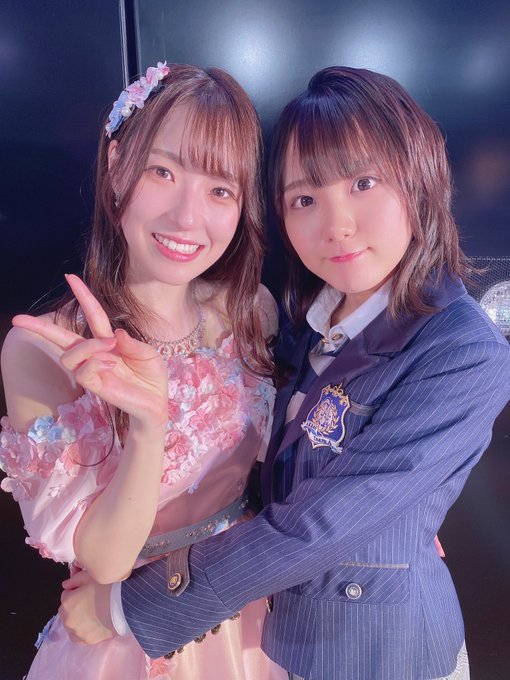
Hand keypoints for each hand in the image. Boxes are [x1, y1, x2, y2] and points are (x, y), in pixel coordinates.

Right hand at [13, 274, 167, 427]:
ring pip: (71, 355)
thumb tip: (114, 333)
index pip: (92, 314)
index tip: (70, 276)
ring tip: (110, 348)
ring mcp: (93, 370)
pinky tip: (111, 363)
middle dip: (40, 327)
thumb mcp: (147, 353)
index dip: (83, 295)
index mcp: (108, 341)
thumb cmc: (151, 376)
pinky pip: (83, 371)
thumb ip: (132, 343)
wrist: (157, 402)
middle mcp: (96, 354)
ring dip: (88, 346)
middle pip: (62, 338)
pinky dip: (95, 362)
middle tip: (19, 319)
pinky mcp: (95, 386)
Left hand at [60, 570, 115, 643]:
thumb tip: (66, 585)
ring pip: (71, 625)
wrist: (126, 604)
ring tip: (92, 613)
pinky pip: (79, 637)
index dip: (76, 591)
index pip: (66, 595)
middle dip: (74, 606)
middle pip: (66, 611)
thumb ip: (74, 580)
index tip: (86, 590)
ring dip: (77, 619)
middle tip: (90, 601)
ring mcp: (77, 632)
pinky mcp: (87, 641)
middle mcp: (68, 619)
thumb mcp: (89, 576)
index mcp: (67, 602)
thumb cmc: (107, 587)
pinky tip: (92, 624)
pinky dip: (82, 631)